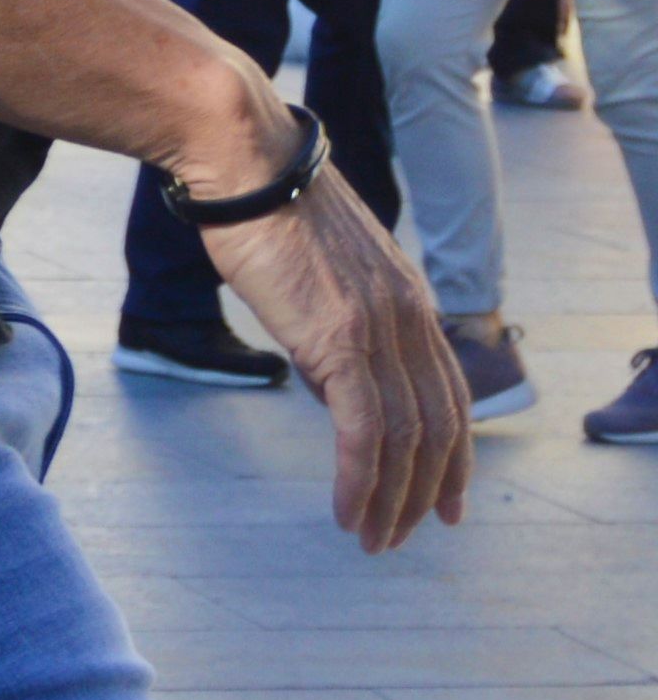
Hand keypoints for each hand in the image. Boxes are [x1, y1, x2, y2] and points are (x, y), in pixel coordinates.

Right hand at [202, 149, 472, 549]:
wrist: (245, 162)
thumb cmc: (262, 206)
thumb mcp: (318, 273)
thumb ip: (337, 326)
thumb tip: (330, 382)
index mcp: (410, 300)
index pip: (450, 395)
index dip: (454, 456)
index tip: (445, 501)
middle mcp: (410, 317)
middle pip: (441, 427)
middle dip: (427, 492)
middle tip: (404, 536)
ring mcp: (380, 329)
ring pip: (408, 438)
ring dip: (392, 499)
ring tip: (371, 537)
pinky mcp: (341, 339)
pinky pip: (366, 430)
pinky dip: (361, 479)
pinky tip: (346, 508)